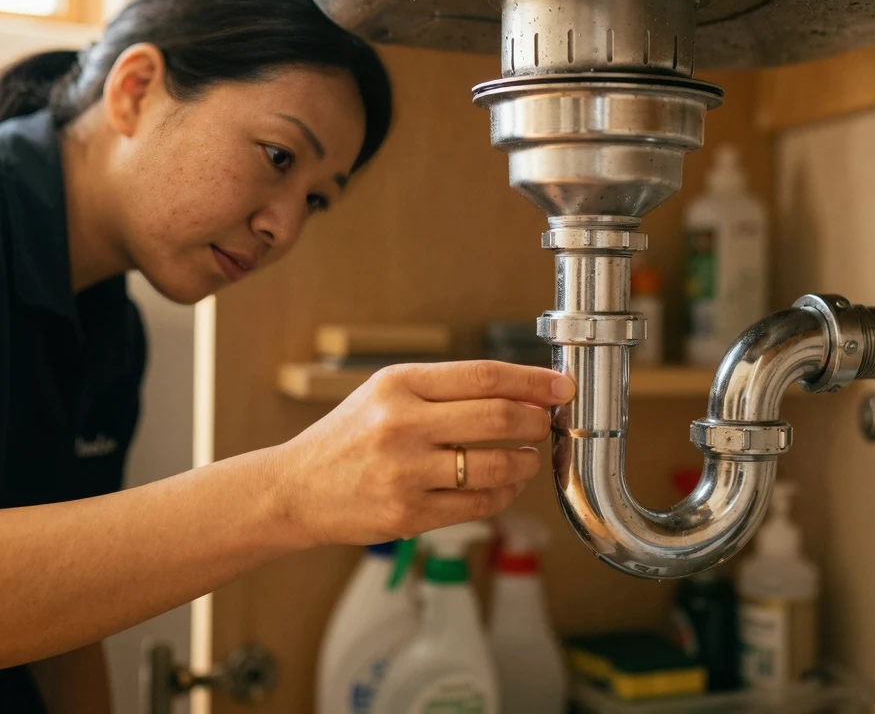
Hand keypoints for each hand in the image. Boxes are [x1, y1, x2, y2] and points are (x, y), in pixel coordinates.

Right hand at [271, 360, 574, 545]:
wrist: (296, 488)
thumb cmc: (351, 435)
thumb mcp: (388, 392)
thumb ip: (448, 389)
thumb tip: (523, 392)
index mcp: (399, 384)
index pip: (484, 376)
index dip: (533, 381)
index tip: (561, 386)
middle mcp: (401, 425)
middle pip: (498, 417)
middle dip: (536, 421)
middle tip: (546, 423)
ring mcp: (405, 473)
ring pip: (495, 466)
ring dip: (525, 462)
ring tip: (527, 457)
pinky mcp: (407, 515)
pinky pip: (478, 505)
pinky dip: (504, 495)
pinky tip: (505, 485)